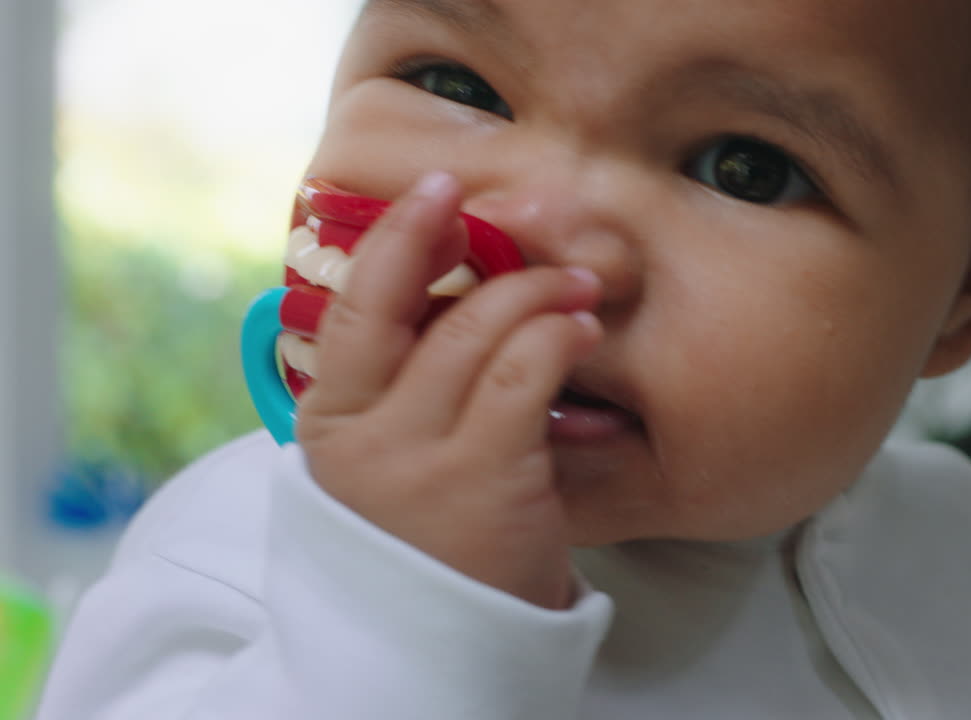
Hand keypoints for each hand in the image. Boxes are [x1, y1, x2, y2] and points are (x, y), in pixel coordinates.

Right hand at [295, 172, 602, 608]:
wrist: (440, 649)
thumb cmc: (429, 540)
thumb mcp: (393, 461)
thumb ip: (407, 386)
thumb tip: (458, 288)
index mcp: (332, 421)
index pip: (356, 308)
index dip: (397, 238)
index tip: (437, 191)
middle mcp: (363, 434)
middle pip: (417, 308)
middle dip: (476, 247)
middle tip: (530, 223)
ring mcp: (419, 458)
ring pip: (479, 332)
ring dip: (538, 292)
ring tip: (577, 286)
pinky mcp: (484, 480)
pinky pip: (526, 375)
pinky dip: (558, 336)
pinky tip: (580, 328)